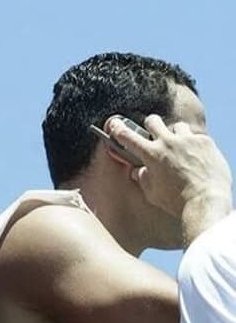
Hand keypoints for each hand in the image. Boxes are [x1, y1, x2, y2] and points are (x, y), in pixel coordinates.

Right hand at [109, 115, 232, 216]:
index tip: (115, 124)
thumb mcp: (151, 192)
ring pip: (178, 126)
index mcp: (150, 154)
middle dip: (151, 126)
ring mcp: (188, 140)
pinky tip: (198, 158)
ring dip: (176, 135)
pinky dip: (195, 146)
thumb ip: (142, 177)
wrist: (206, 202)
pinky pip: (198, 138)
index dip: (117, 128)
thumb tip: (139, 171)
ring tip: (180, 147)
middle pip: (153, 121)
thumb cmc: (177, 201)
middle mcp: (168, 142)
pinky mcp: (206, 143)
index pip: (127, 135)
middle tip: (153, 134)